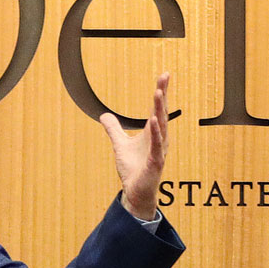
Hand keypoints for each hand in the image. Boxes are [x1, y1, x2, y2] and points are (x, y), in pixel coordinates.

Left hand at [98, 72, 169, 220]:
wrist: (136, 192)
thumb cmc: (133, 169)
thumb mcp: (119, 145)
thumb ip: (114, 129)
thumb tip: (103, 115)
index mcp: (152, 133)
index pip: (157, 108)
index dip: (161, 92)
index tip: (164, 75)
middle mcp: (159, 139)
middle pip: (162, 112)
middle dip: (163, 94)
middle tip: (164, 77)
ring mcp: (159, 150)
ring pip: (161, 126)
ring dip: (160, 109)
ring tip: (158, 92)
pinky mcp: (155, 162)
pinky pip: (157, 146)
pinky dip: (155, 133)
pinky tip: (153, 120)